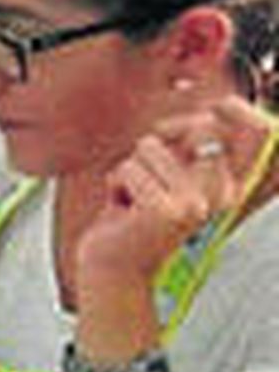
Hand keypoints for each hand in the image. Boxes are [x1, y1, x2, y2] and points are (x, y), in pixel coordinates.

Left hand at [76, 97, 272, 289]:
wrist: (113, 266)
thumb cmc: (135, 215)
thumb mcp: (166, 175)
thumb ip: (186, 146)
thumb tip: (208, 114)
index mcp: (226, 186)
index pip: (259, 137)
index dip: (242, 112)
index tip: (221, 105)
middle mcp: (221, 195)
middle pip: (194, 127)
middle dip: (160, 140)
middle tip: (146, 177)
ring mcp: (196, 204)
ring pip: (149, 146)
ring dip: (130, 170)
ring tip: (134, 202)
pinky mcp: (166, 211)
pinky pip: (127, 169)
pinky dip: (115, 185)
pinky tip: (124, 213)